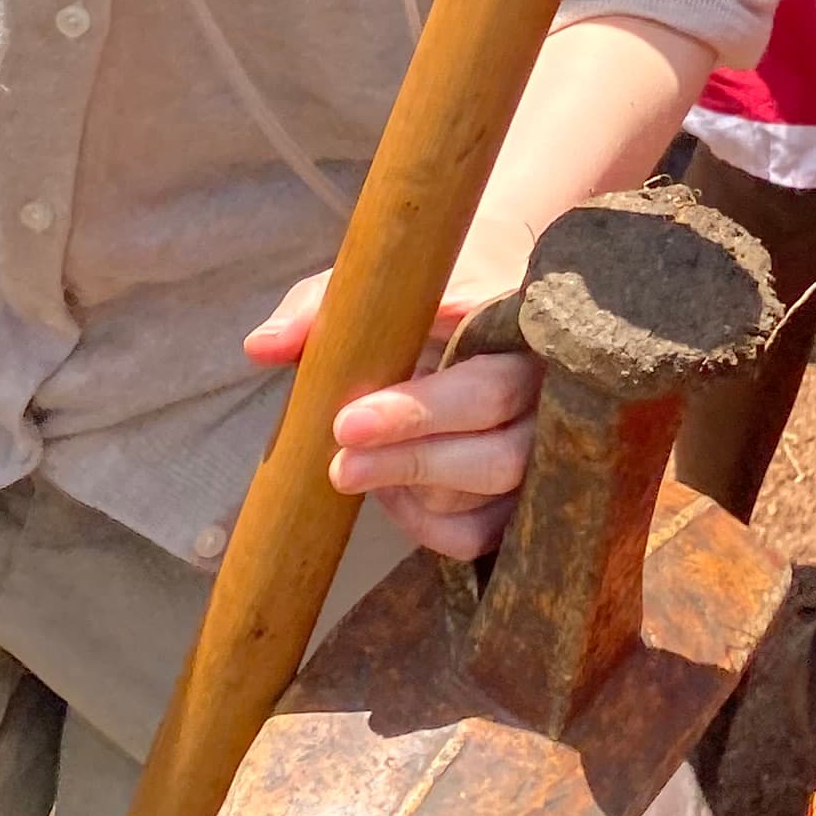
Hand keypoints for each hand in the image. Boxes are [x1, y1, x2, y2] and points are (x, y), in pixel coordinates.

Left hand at [245, 267, 540, 561]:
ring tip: (357, 468)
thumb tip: (262, 347)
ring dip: (417, 492)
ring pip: (493, 496)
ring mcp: (550, 447)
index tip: (346, 423)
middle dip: (411, 464)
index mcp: (524, 335)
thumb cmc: (434, 284)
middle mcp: (554, 395)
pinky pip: (483, 533)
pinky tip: (393, 495)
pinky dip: (431, 527)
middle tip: (338, 465)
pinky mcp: (529, 491)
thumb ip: (325, 306)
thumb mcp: (385, 281)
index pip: (483, 387)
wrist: (501, 288)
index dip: (418, 413)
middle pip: (498, 455)